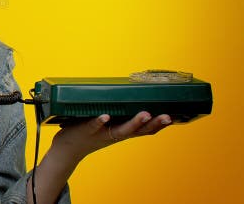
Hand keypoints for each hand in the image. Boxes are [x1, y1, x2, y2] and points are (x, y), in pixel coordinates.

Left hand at [50, 111, 172, 161]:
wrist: (68, 148)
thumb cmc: (92, 132)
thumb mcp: (109, 124)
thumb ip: (120, 114)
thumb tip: (131, 94)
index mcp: (122, 131)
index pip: (145, 130)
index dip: (160, 125)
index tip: (175, 117)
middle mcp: (116, 134)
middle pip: (138, 131)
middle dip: (154, 124)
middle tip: (167, 116)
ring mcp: (102, 133)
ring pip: (121, 130)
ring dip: (134, 123)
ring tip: (145, 114)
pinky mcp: (86, 130)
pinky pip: (94, 126)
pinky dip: (100, 121)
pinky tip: (105, 116)